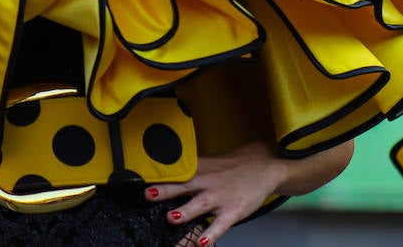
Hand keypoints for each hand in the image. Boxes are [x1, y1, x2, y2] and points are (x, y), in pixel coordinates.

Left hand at [145, 141, 285, 245]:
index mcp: (199, 170)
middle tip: (148, 194)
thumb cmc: (232, 167)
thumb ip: (188, 171)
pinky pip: (221, 225)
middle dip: (165, 190)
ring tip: (172, 218)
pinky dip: (211, 233)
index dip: (158, 176)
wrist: (264, 167)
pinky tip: (201, 243)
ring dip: (185, 211)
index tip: (139, 179)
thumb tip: (163, 174)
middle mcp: (207, 183)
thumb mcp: (208, 163)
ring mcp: (220, 198)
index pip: (175, 172)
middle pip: (183, 186)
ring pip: (200, 205)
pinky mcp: (233, 211)